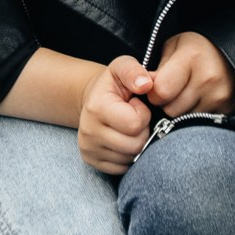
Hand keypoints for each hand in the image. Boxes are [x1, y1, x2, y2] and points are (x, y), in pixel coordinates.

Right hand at [79, 57, 155, 173]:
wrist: (92, 99)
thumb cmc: (113, 84)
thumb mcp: (121, 67)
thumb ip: (134, 71)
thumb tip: (146, 85)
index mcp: (96, 108)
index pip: (134, 124)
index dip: (143, 114)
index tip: (135, 104)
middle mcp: (88, 132)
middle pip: (135, 145)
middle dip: (142, 131)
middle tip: (134, 117)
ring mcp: (89, 149)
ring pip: (131, 158)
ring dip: (136, 143)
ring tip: (128, 127)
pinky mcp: (91, 161)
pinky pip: (123, 167)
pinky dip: (128, 155)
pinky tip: (123, 138)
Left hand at [146, 32, 234, 117]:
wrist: (231, 54)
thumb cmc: (195, 49)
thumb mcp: (173, 48)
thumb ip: (157, 69)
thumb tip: (143, 90)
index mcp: (192, 57)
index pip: (161, 91)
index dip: (153, 92)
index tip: (156, 87)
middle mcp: (208, 78)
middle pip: (171, 109)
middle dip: (167, 103)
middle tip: (173, 91)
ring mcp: (220, 96)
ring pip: (184, 120)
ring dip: (181, 111)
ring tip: (187, 94)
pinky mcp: (228, 109)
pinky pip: (200, 123)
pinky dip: (195, 115)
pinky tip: (199, 101)